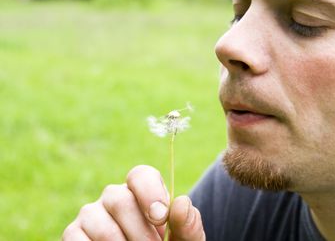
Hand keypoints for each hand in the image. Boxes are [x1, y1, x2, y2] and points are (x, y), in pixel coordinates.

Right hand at [62, 165, 205, 240]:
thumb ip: (187, 223)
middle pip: (120, 200)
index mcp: (142, 190)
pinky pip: (78, 240)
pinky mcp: (72, 234)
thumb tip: (181, 203)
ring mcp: (90, 214)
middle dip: (140, 232)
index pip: (141, 175)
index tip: (161, 218)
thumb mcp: (184, 239)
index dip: (150, 193)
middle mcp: (113, 196)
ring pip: (103, 226)